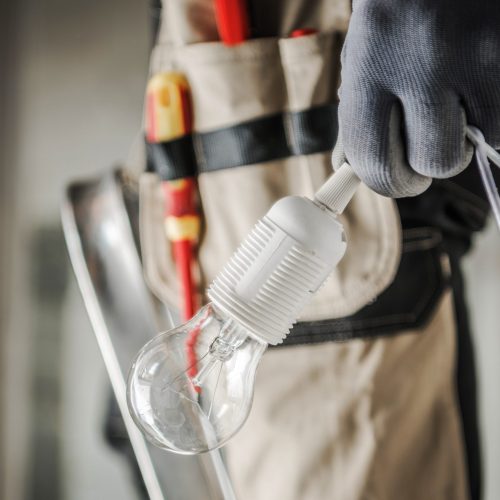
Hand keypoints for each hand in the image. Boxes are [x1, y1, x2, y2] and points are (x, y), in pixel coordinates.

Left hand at [338, 0, 499, 196]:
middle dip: (429, 164)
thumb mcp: (363, 54)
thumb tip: (351, 170)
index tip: (397, 179)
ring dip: (464, 138)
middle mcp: (422, 62)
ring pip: (477, 146)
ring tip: (454, 99)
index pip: (375, 162)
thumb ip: (357, 114)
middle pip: (432, 164)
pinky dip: (490, 115)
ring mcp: (478, 56)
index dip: (387, 181)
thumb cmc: (396, 10)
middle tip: (429, 146)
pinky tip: (475, 82)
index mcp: (370, 64)